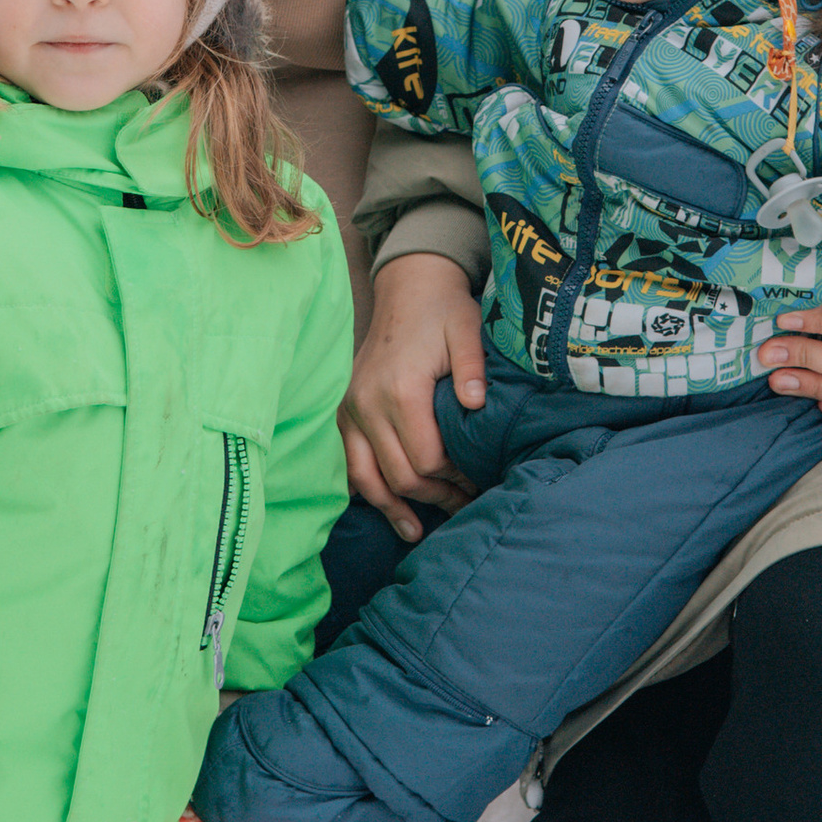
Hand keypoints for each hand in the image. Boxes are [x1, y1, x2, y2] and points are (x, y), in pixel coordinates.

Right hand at [339, 252, 485, 541]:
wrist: (407, 290)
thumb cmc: (443, 313)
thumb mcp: (467, 330)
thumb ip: (473, 367)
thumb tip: (476, 405)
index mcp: (400, 389)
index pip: (426, 458)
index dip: (453, 478)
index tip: (478, 481)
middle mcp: (367, 404)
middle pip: (399, 475)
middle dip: (433, 498)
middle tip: (464, 505)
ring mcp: (350, 410)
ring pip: (366, 479)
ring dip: (394, 508)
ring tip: (419, 531)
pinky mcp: (344, 413)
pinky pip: (350, 464)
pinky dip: (368, 491)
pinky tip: (390, 510)